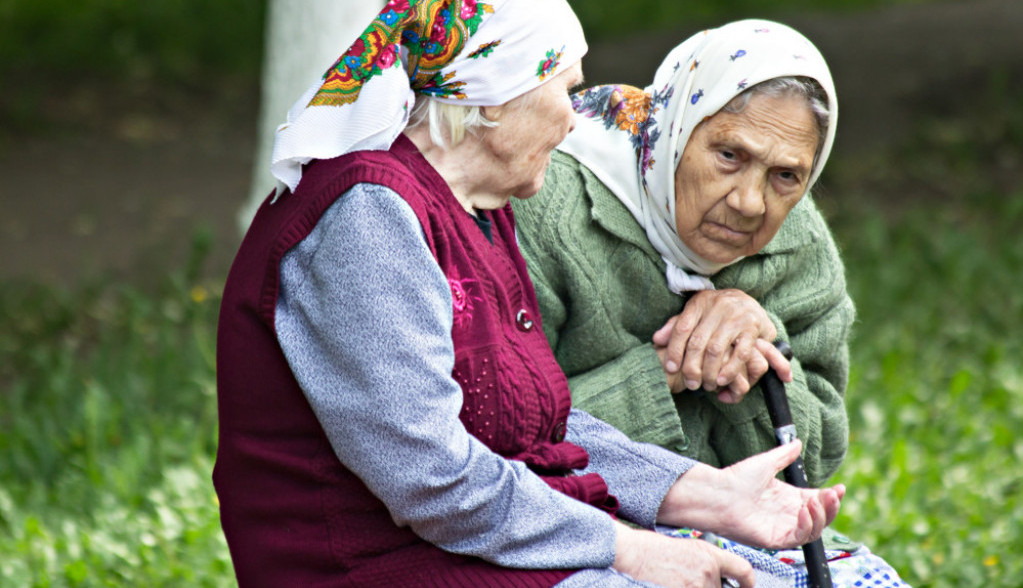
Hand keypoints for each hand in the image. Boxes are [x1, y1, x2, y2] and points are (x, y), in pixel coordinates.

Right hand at [613, 522, 753, 587]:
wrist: (631, 554)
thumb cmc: (653, 550)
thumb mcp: (687, 550)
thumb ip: (706, 564)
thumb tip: (714, 578)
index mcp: (709, 554)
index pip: (742, 570)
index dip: (748, 583)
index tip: (746, 587)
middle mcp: (708, 571)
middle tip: (689, 580)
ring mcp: (696, 586)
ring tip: (675, 579)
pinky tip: (670, 583)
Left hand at [652, 289, 790, 399]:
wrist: (751, 301)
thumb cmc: (717, 312)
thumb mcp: (696, 313)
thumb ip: (676, 325)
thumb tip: (657, 339)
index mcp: (700, 302)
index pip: (682, 328)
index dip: (674, 350)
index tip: (670, 368)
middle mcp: (718, 307)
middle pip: (697, 342)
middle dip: (691, 367)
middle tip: (690, 384)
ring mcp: (736, 317)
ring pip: (716, 349)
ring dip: (709, 371)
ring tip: (705, 385)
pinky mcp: (752, 328)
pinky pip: (740, 353)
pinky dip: (730, 370)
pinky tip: (721, 381)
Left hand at [657, 441, 844, 549]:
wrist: (717, 493)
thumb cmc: (735, 479)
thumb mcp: (765, 463)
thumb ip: (784, 455)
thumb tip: (798, 442)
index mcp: (789, 498)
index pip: (818, 500)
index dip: (832, 496)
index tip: (840, 488)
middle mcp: (788, 514)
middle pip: (821, 516)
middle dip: (831, 507)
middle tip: (833, 494)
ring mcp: (783, 528)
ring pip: (814, 530)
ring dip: (821, 516)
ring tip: (816, 501)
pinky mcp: (775, 539)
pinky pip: (799, 538)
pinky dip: (806, 526)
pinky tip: (804, 510)